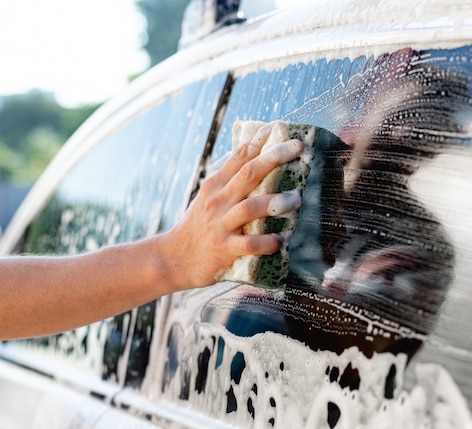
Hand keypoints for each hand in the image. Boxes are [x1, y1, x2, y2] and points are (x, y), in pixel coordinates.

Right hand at [160, 122, 303, 289]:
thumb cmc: (199, 227)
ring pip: (251, 207)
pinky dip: (267, 241)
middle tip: (298, 148)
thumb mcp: (209, 199)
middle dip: (274, 157)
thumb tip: (256, 163)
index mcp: (215, 185)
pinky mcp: (224, 249)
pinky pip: (250, 244)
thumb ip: (230, 183)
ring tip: (297, 200)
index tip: (277, 127)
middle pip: (249, 173)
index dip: (258, 141)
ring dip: (276, 202)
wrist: (174, 259)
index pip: (238, 157)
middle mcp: (217, 201)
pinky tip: (281, 240)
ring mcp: (220, 224)